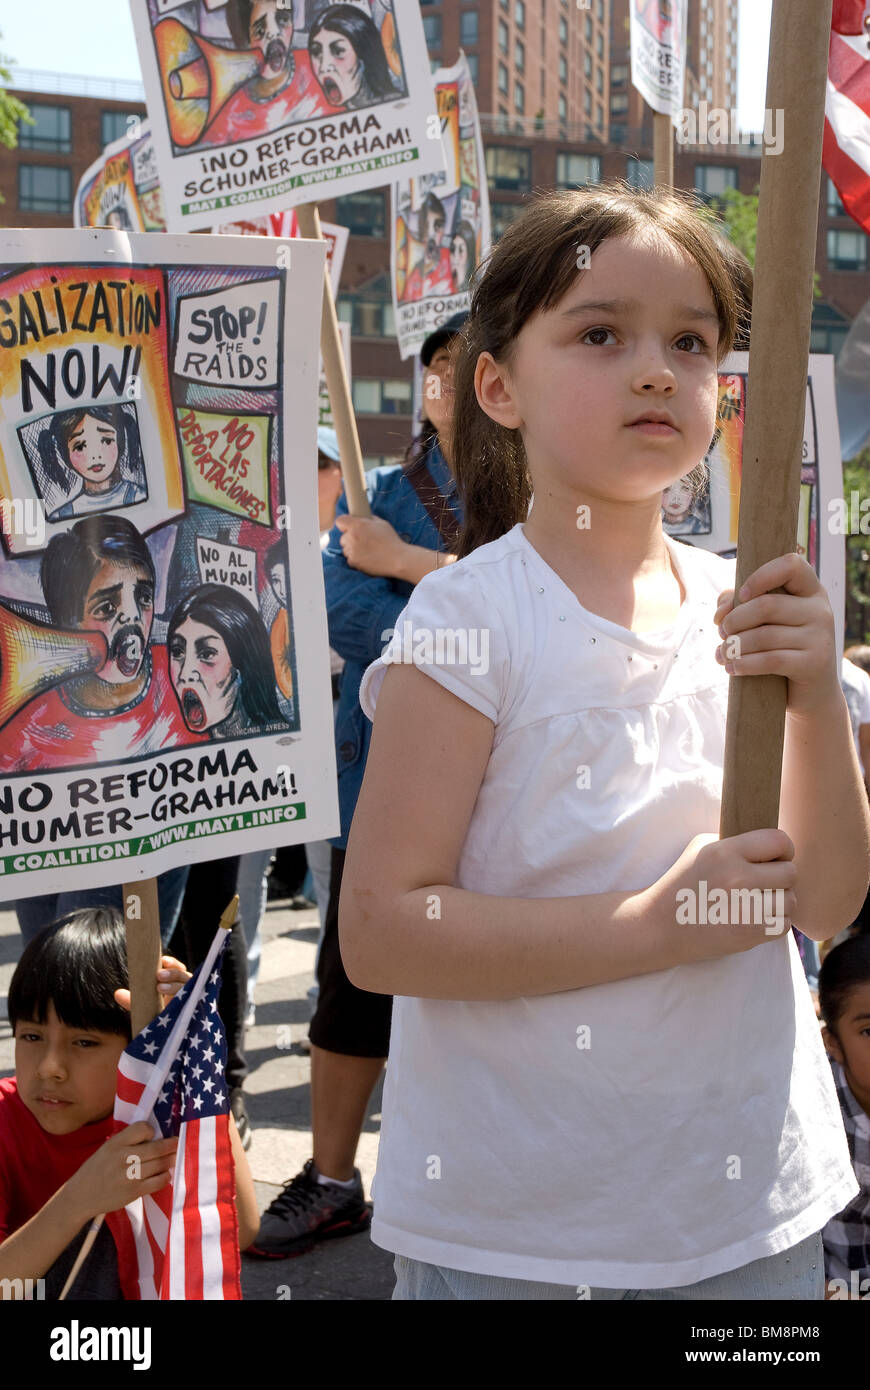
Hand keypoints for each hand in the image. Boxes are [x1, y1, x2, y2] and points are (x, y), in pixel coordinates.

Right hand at [64, 1122, 177, 1222]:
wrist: (81, 1196)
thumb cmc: (97, 1169)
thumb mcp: (107, 1148)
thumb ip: (127, 1141)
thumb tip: (154, 1135)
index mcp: (115, 1143)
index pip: (142, 1128)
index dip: (150, 1130)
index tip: (153, 1134)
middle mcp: (123, 1158)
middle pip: (157, 1148)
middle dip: (172, 1145)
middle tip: (179, 1142)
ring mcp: (129, 1176)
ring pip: (160, 1164)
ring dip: (171, 1160)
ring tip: (175, 1157)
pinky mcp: (133, 1192)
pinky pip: (158, 1182)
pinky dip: (165, 1177)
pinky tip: (165, 1174)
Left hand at [114, 955, 189, 1012]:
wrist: (166, 1039)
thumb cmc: (157, 1018)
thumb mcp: (144, 1007)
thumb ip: (132, 1001)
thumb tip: (117, 994)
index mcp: (176, 984)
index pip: (178, 969)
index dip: (172, 964)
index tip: (163, 961)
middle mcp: (187, 990)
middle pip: (184, 976)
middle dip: (172, 974)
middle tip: (158, 976)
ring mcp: (192, 1000)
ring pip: (189, 988)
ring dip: (174, 985)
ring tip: (160, 988)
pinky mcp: (195, 1011)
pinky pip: (195, 1002)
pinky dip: (188, 998)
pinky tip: (179, 1000)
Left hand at [335, 514, 407, 577]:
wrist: (398, 559)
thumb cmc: (391, 540)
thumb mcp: (381, 523)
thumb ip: (369, 520)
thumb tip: (362, 518)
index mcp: (358, 525)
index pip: (340, 521)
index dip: (344, 524)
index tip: (347, 527)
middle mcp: (352, 537)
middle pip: (342, 538)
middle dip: (350, 539)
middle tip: (363, 541)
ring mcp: (352, 550)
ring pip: (345, 549)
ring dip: (352, 550)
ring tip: (367, 551)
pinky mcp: (354, 562)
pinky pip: (350, 560)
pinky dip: (356, 559)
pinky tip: (368, 558)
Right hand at [643, 828, 797, 964]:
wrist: (661, 926)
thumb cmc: (683, 882)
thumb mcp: (701, 848)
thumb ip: (737, 841)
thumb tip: (772, 842)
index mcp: (725, 852)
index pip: (779, 841)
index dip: (783, 848)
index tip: (775, 856)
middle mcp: (737, 878)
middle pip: (791, 872)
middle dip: (781, 877)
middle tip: (764, 881)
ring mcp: (745, 909)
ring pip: (790, 900)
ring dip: (779, 901)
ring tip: (758, 900)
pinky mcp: (749, 934)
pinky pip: (784, 924)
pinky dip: (774, 921)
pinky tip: (755, 917)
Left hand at [713, 553, 838, 717]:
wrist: (812, 692)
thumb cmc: (782, 648)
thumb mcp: (765, 621)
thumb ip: (740, 603)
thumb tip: (722, 612)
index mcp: (810, 591)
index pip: (791, 565)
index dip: (761, 575)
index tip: (742, 595)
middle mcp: (820, 610)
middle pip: (767, 605)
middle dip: (735, 620)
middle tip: (722, 632)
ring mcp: (820, 636)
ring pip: (765, 636)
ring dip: (734, 646)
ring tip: (722, 653)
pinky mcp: (814, 663)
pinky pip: (771, 660)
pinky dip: (744, 664)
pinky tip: (731, 668)